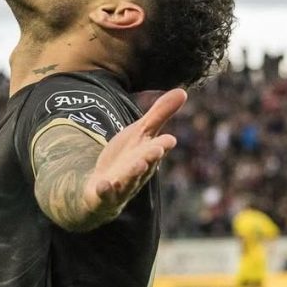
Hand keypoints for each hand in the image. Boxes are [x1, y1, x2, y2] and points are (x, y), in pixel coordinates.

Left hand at [83, 88, 186, 214]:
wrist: (103, 187)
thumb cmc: (127, 158)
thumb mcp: (141, 132)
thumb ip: (160, 113)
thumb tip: (183, 91)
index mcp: (148, 155)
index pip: (158, 148)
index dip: (162, 144)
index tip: (169, 139)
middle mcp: (138, 171)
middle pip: (146, 164)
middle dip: (151, 157)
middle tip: (157, 149)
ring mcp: (121, 185)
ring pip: (129, 180)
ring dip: (133, 173)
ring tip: (138, 164)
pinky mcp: (104, 195)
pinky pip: (105, 194)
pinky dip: (104, 190)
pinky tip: (103, 185)